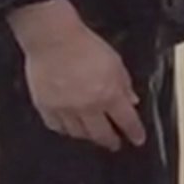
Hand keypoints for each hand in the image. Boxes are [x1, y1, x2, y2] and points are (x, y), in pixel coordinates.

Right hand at [7, 0, 144, 149]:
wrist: (53, 40)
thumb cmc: (85, 45)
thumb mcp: (115, 62)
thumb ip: (124, 84)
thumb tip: (132, 100)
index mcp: (109, 95)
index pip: (127, 121)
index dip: (134, 132)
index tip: (138, 139)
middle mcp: (88, 107)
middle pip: (101, 134)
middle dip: (111, 141)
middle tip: (114, 143)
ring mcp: (65, 110)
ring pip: (78, 133)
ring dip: (88, 136)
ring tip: (92, 134)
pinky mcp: (45, 107)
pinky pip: (56, 126)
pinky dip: (64, 129)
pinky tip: (68, 127)